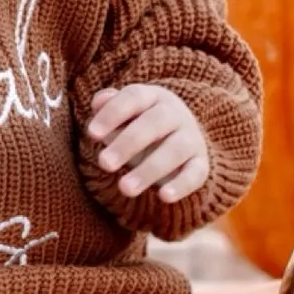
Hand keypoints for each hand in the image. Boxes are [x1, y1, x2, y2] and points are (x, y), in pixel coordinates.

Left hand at [86, 84, 209, 202]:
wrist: (181, 140)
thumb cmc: (139, 126)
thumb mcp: (123, 115)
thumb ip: (108, 107)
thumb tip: (98, 103)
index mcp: (152, 97)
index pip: (134, 97)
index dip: (112, 114)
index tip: (92, 134)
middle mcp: (175, 114)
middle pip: (154, 123)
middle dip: (127, 143)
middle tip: (104, 164)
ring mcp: (191, 138)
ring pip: (175, 150)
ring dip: (149, 169)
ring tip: (125, 188)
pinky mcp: (201, 163)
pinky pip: (195, 173)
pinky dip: (181, 185)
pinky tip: (164, 197)